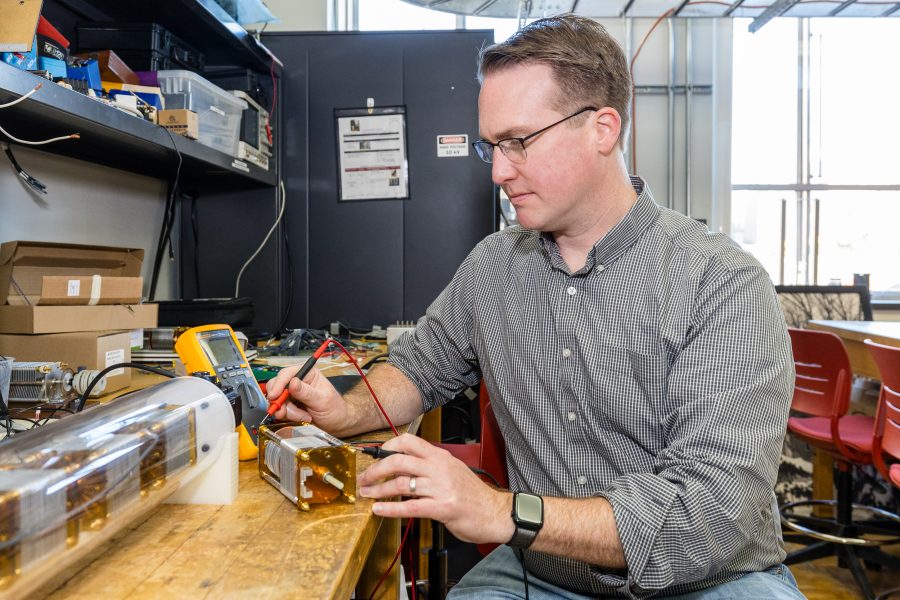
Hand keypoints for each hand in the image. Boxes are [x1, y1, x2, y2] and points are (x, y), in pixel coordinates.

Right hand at [264, 364, 347, 430]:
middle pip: (277, 387)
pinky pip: (280, 409)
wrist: (337, 424)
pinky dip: (288, 416)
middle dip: (282, 402)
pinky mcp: (290, 404)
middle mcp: (298, 381)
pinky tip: (301, 417)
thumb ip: (306, 393)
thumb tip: (293, 383)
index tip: (275, 396)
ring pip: (277, 400)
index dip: (278, 384)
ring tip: (304, 416)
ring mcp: (293, 393)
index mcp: (308, 373)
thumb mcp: (322, 400)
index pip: (287, 373)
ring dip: (287, 411)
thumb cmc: (335, 409)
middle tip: (288, 412)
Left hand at [357, 433, 513, 544]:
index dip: (388, 446)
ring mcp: (441, 487)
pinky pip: (410, 506)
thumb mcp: (453, 471)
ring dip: (379, 490)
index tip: (376, 455)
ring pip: (401, 484)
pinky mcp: (443, 508)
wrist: (495, 513)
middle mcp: (440, 468)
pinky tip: (379, 510)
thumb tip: (403, 465)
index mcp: (441, 457)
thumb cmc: (473, 495)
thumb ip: (430, 466)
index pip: (410, 441)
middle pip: (399, 461)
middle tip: (364, 477)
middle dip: (376, 469)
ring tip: (367, 494)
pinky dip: (391, 508)